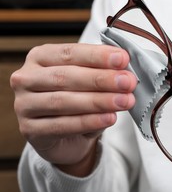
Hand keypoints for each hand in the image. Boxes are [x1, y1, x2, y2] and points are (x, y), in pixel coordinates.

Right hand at [10, 43, 136, 175]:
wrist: (66, 138)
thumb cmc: (77, 101)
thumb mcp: (89, 82)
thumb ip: (101, 72)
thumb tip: (124, 70)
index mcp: (41, 57)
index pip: (70, 53)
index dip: (97, 56)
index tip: (123, 59)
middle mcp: (26, 78)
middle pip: (66, 76)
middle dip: (101, 79)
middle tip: (128, 82)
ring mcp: (24, 105)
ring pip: (64, 101)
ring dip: (99, 101)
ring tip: (124, 101)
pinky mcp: (29, 130)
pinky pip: (62, 125)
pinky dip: (89, 121)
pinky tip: (109, 118)